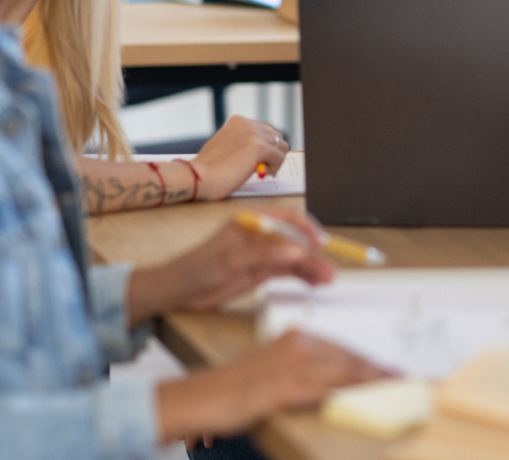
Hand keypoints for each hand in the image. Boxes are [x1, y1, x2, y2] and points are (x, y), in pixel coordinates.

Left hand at [129, 208, 332, 321]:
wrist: (179, 289)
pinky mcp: (261, 270)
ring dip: (311, 267)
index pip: (286, 218)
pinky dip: (301, 275)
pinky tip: (314, 281)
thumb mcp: (231, 260)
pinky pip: (287, 271)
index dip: (306, 228)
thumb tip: (296, 251)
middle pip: (294, 240)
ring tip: (326, 279)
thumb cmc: (196, 267)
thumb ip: (265, 255)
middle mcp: (260, 235)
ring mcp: (262, 253)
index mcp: (251, 221)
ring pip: (293, 257)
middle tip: (329, 267)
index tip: (320, 242)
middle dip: (313, 253)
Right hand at [157, 332, 388, 442]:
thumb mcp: (271, 372)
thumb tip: (326, 383)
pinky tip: (371, 394)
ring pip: (346, 370)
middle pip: (349, 358)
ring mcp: (294, 364)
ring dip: (376, 378)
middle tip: (405, 376)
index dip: (368, 361)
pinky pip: (331, 388)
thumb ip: (298, 372)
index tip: (389, 368)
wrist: (202, 396)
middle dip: (378, 369)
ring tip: (400, 384)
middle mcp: (298, 345)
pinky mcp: (288, 385)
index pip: (341, 349)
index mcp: (294, 337)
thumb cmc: (231, 389)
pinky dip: (356, 390)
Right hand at [193, 115, 289, 199]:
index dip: (267, 147)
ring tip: (264, 171)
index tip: (262, 160)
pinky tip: (265, 174)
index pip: (266, 130)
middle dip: (273, 152)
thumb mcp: (227, 147)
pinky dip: (275, 167)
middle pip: (277, 136)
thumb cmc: (209, 169)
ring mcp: (253, 134)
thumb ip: (243, 144)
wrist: (198, 177)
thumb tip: (264, 152)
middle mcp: (247, 123)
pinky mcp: (258, 147)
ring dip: (276, 160)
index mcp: (238, 121)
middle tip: (266, 168)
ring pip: (281, 146)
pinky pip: (280, 157)